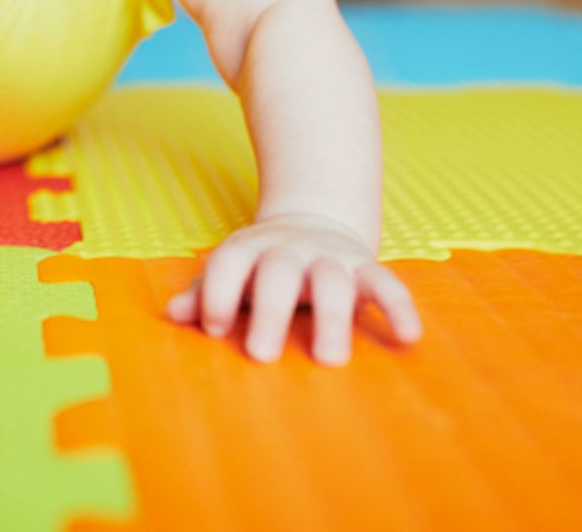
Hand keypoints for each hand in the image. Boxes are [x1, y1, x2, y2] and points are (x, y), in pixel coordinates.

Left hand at [165, 212, 422, 366]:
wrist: (312, 222)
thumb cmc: (259, 266)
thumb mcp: (231, 272)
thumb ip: (204, 292)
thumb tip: (173, 313)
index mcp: (249, 251)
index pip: (229, 263)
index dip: (216, 292)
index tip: (212, 328)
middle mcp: (289, 251)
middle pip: (278, 272)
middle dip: (269, 311)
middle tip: (260, 354)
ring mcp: (330, 258)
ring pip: (333, 280)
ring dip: (332, 317)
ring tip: (328, 360)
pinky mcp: (365, 268)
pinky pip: (387, 283)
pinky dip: (399, 307)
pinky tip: (408, 337)